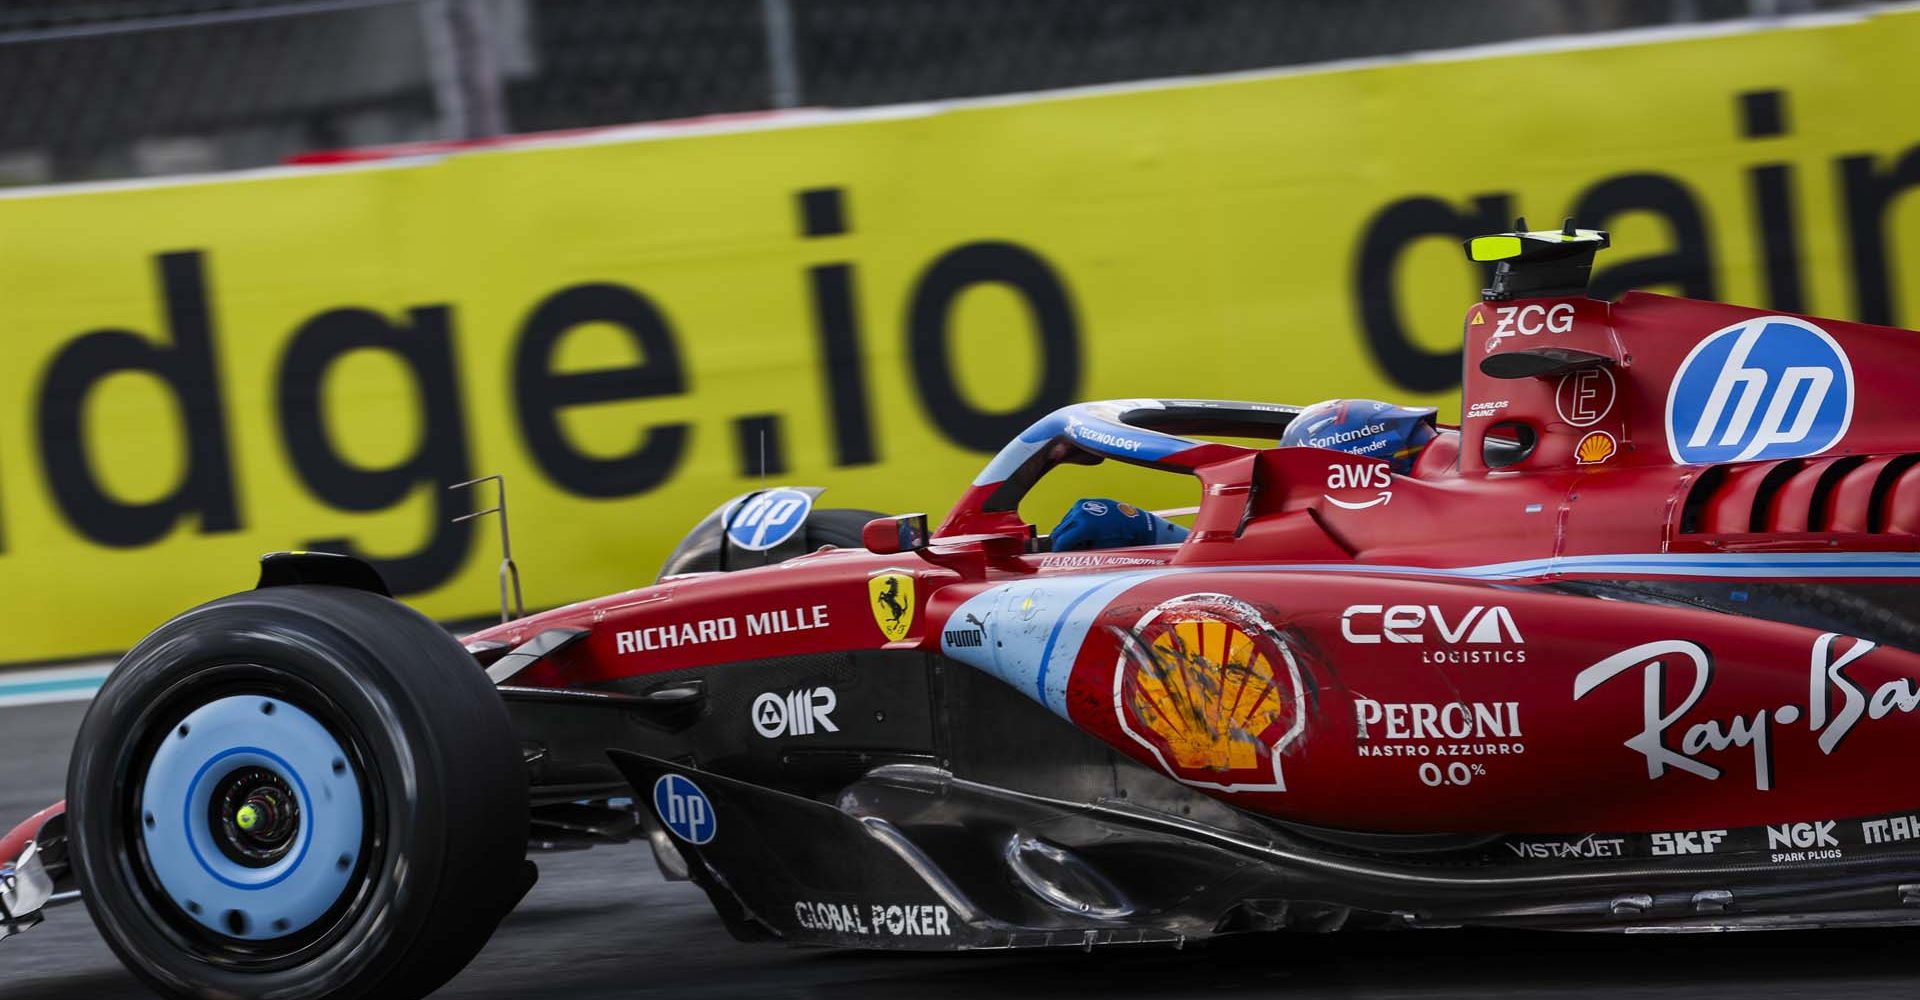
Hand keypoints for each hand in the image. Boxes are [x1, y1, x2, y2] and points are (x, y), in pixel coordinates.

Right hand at [1049, 498, 1188, 550]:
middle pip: (1059, 532)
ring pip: (1063, 524)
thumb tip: (1067, 558)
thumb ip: (1081, 554)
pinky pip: (1070, 517)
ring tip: (1081, 543)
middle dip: (1062, 544)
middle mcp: (1080, 513)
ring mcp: (1081, 505)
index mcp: (1085, 526)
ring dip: (1067, 534)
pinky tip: (1084, 533)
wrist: (1136, 523)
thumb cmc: (1122, 539)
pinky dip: (1073, 526)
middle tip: (1068, 554)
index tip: (1058, 559)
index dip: (1059, 552)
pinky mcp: (1083, 502)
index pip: (1062, 541)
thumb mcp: (1102, 551)